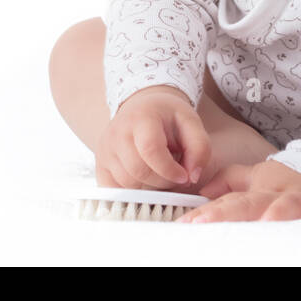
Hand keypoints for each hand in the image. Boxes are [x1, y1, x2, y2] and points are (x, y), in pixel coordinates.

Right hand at [95, 85, 211, 190]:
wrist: (143, 107)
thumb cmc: (169, 117)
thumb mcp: (191, 123)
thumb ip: (200, 148)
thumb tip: (193, 177)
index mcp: (141, 117)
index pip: (150, 150)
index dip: (170, 170)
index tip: (185, 176)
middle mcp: (117, 132)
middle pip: (137, 171)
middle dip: (162, 182)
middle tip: (175, 178)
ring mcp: (105, 149)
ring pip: (127, 183)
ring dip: (149, 188)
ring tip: (161, 175)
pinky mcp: (100, 164)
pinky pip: (114, 190)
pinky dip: (133, 192)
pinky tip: (146, 182)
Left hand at [178, 159, 300, 222]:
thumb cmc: (292, 184)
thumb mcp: (260, 179)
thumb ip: (231, 182)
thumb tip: (203, 190)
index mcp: (261, 192)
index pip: (230, 202)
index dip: (209, 212)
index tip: (187, 223)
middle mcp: (280, 195)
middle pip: (253, 203)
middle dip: (230, 212)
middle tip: (208, 223)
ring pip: (292, 203)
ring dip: (280, 211)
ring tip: (267, 220)